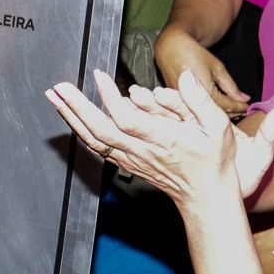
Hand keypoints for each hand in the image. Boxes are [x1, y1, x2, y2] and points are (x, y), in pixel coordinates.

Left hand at [45, 68, 273, 206]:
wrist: (206, 197)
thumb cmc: (214, 161)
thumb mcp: (219, 128)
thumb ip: (200, 101)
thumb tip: (185, 76)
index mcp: (163, 140)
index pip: (127, 120)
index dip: (110, 98)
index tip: (99, 75)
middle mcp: (142, 151)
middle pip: (100, 130)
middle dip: (76, 108)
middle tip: (58, 87)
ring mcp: (131, 159)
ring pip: (94, 139)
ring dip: (71, 118)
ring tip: (54, 97)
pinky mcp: (127, 162)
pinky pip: (98, 147)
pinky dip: (80, 131)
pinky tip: (69, 117)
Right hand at [155, 25, 249, 114]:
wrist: (171, 48)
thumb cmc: (195, 54)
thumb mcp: (217, 68)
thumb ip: (231, 87)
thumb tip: (244, 99)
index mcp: (203, 91)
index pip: (226, 106)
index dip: (239, 107)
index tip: (248, 106)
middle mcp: (191, 100)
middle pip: (215, 113)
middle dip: (231, 112)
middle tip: (242, 110)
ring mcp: (182, 102)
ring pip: (205, 114)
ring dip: (220, 113)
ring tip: (232, 110)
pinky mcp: (176, 102)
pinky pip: (195, 110)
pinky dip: (207, 110)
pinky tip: (216, 108)